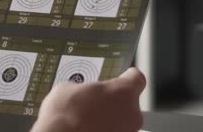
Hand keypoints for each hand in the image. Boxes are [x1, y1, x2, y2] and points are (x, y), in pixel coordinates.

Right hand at [31, 68, 145, 131]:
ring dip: (109, 119)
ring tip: (87, 120)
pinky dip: (104, 130)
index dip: (127, 77)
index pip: (136, 78)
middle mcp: (132, 114)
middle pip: (129, 103)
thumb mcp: (68, 88)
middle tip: (94, 102)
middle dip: (113, 102)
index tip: (122, 77)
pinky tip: (87, 128)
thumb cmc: (66, 115)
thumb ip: (83, 88)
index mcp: (124, 91)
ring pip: (122, 121)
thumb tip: (79, 93)